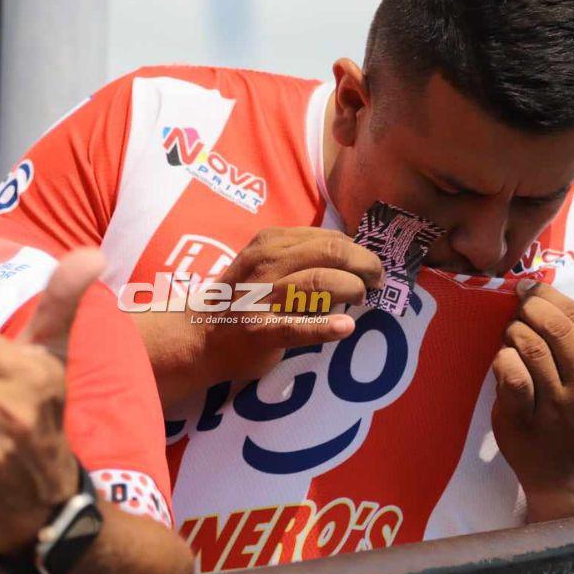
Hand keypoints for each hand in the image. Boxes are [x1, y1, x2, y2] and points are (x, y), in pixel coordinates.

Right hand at [198, 227, 383, 382]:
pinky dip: (325, 327)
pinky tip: (344, 328)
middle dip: (364, 265)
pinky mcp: (259, 330)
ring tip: (361, 299)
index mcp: (270, 243)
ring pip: (319, 282)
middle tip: (375, 282)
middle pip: (330, 253)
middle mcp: (266, 263)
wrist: (198, 336)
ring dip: (351, 289)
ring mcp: (262, 297)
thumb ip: (298, 255)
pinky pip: (296, 326)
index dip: (357, 251)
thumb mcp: (262, 263)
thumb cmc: (239, 299)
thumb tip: (350, 255)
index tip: (368, 266)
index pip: (328, 237)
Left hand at [490, 279, 573, 518]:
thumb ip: (570, 342)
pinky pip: (513, 378)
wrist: (567, 472)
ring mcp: (556, 407)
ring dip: (513, 333)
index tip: (528, 288)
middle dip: (529, 310)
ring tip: (509, 338)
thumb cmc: (571, 414)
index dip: (548, 295)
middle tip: (516, 312)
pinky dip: (503, 360)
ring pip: (532, 349)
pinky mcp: (525, 421)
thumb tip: (534, 292)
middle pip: (556, 329)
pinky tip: (503, 361)